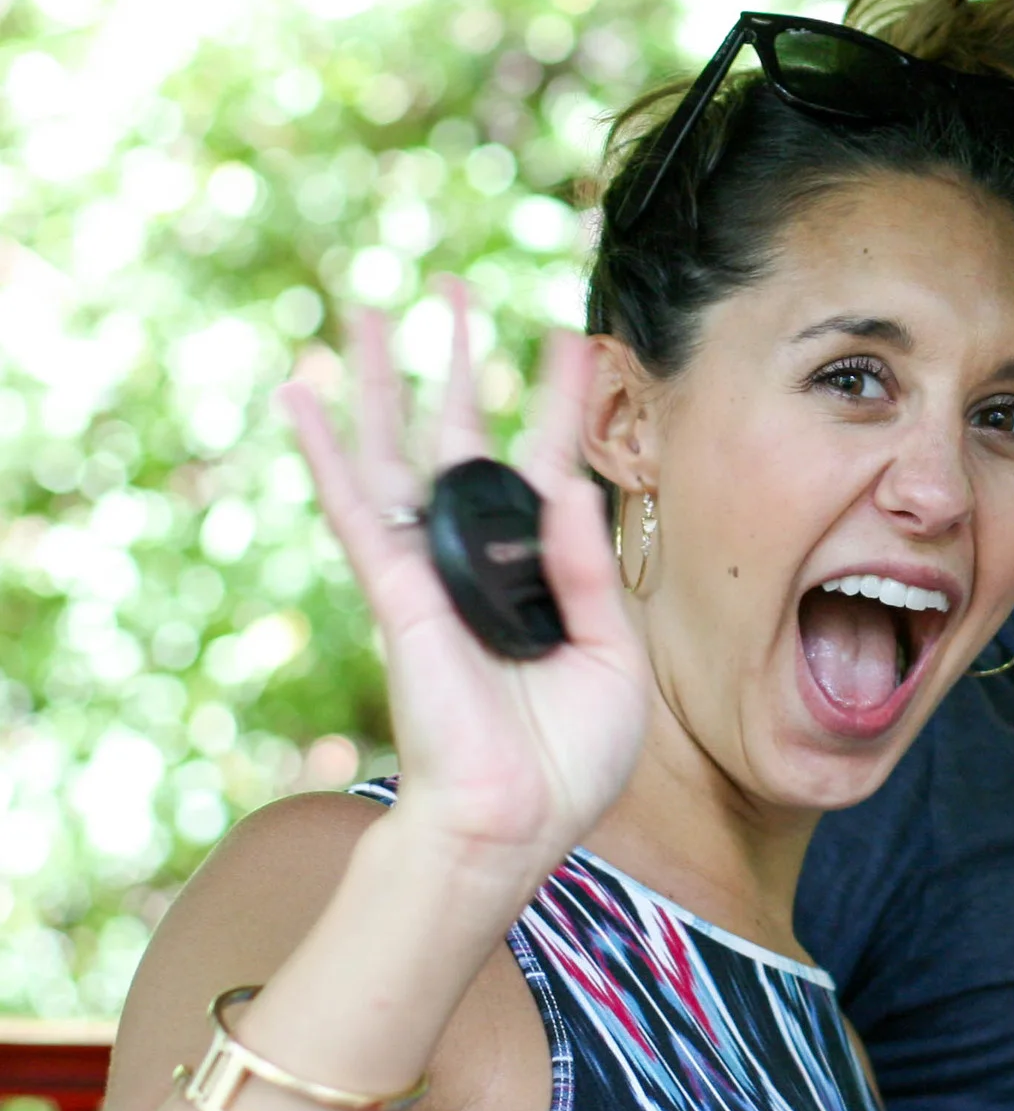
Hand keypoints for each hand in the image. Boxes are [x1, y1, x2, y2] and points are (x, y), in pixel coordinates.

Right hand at [277, 284, 650, 886]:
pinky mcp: (398, 593)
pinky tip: (303, 396)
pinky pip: (356, 510)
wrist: (514, 824)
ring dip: (385, 380)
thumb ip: (589, 573)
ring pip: (399, 453)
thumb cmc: (566, 759)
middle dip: (460, 359)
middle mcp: (480, 558)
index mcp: (541, 573)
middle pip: (463, 435)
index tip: (571, 335)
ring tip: (372, 307)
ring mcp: (432, 570)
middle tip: (453, 286)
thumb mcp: (612, 657)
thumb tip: (572, 489)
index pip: (548, 464)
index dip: (559, 399)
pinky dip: (328, 451)